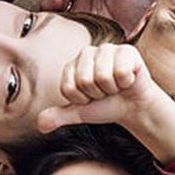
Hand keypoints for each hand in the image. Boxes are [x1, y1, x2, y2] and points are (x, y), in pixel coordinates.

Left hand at [40, 43, 164, 132]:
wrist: (134, 106)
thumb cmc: (106, 105)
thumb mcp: (80, 112)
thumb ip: (59, 116)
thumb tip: (40, 124)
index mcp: (72, 65)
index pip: (69, 87)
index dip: (82, 99)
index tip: (92, 97)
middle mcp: (88, 52)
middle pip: (85, 80)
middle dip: (98, 94)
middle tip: (106, 92)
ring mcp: (107, 49)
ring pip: (102, 76)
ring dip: (112, 89)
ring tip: (116, 86)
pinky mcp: (127, 51)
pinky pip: (121, 72)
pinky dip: (126, 82)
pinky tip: (127, 79)